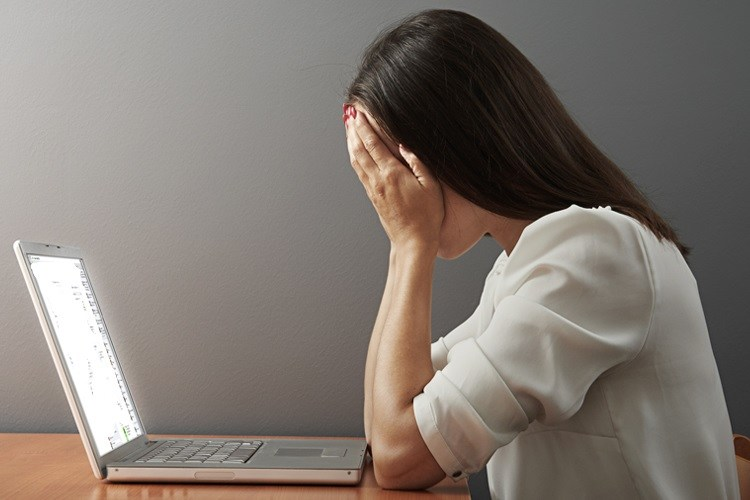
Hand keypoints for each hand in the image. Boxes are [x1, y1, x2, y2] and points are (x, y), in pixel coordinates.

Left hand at [344, 106, 443, 254]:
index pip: (374, 144)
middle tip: (348, 114)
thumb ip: (418, 163)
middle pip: (360, 149)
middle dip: (353, 130)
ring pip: (356, 160)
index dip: (365, 127)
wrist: (413, 241)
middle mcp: (378, 180)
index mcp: (392, 174)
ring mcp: (373, 189)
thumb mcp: (431, 186)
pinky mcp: (373, 197)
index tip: (359, 113)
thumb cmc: (427, 216)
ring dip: (351, 142)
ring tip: (348, 129)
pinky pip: (359, 172)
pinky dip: (354, 157)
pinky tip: (354, 152)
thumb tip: (404, 145)